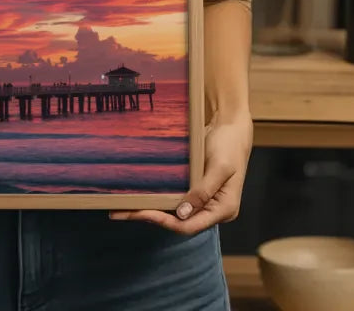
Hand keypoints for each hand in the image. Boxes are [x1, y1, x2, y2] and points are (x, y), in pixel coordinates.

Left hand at [109, 112, 252, 234]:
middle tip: (121, 212)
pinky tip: (142, 194)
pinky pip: (176, 198)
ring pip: (175, 212)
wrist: (232, 126)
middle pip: (179, 222)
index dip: (164, 222)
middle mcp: (213, 210)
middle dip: (151, 217)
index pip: (189, 226)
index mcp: (223, 209)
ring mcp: (204, 200)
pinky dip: (160, 198)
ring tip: (125, 207)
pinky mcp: (196, 189)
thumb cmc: (229, 145)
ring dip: (152, 209)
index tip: (142, 213)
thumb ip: (203, 191)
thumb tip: (182, 213)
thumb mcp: (219, 167)